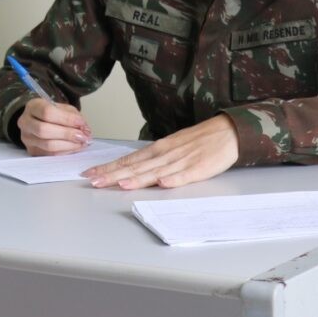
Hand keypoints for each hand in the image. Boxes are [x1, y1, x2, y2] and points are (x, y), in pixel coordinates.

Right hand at [17, 97, 91, 155]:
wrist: (41, 122)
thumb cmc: (53, 114)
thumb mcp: (64, 109)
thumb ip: (74, 117)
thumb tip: (84, 130)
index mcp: (33, 107)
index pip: (47, 112)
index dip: (66, 119)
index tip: (80, 123)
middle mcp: (26, 122)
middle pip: (44, 130)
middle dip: (67, 134)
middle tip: (82, 136)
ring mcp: (27, 138)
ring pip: (47, 145)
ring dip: (68, 145)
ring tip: (81, 142)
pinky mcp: (32, 151)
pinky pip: (50, 155)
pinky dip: (65, 151)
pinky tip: (73, 147)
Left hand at [82, 114, 239, 189]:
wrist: (227, 132)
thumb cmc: (198, 141)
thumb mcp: (171, 146)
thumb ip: (153, 159)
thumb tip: (131, 169)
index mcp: (157, 149)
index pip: (128, 160)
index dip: (108, 168)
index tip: (90, 174)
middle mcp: (165, 155)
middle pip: (135, 167)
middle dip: (113, 175)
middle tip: (93, 182)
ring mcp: (181, 162)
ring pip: (155, 172)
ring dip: (137, 179)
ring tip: (120, 184)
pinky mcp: (199, 168)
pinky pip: (185, 175)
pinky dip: (173, 179)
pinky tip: (163, 183)